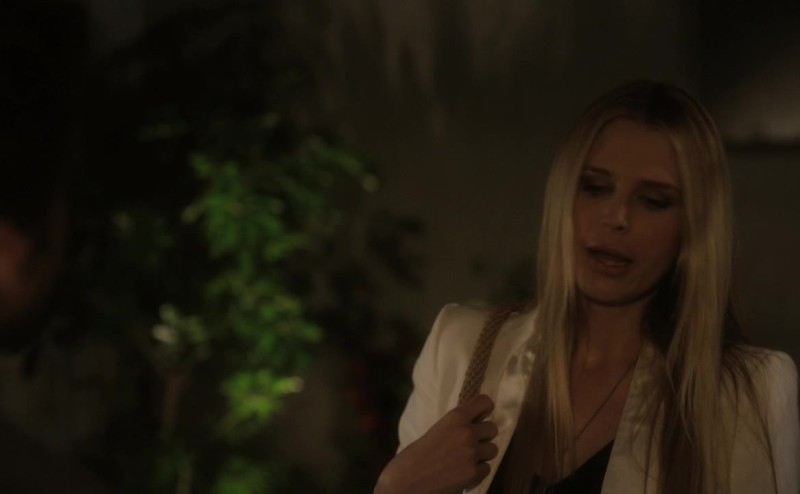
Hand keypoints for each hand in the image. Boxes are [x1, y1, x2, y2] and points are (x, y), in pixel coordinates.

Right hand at [375, 394, 498, 493]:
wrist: (405, 482)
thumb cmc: (413, 457)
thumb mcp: (436, 431)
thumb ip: (456, 427)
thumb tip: (475, 425)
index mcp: (455, 417)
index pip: (484, 402)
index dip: (485, 410)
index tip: (480, 417)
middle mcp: (466, 432)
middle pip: (492, 428)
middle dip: (483, 436)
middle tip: (470, 444)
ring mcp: (471, 453)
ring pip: (493, 450)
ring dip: (482, 456)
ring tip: (465, 461)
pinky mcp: (473, 473)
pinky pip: (486, 469)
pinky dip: (476, 473)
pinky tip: (461, 475)